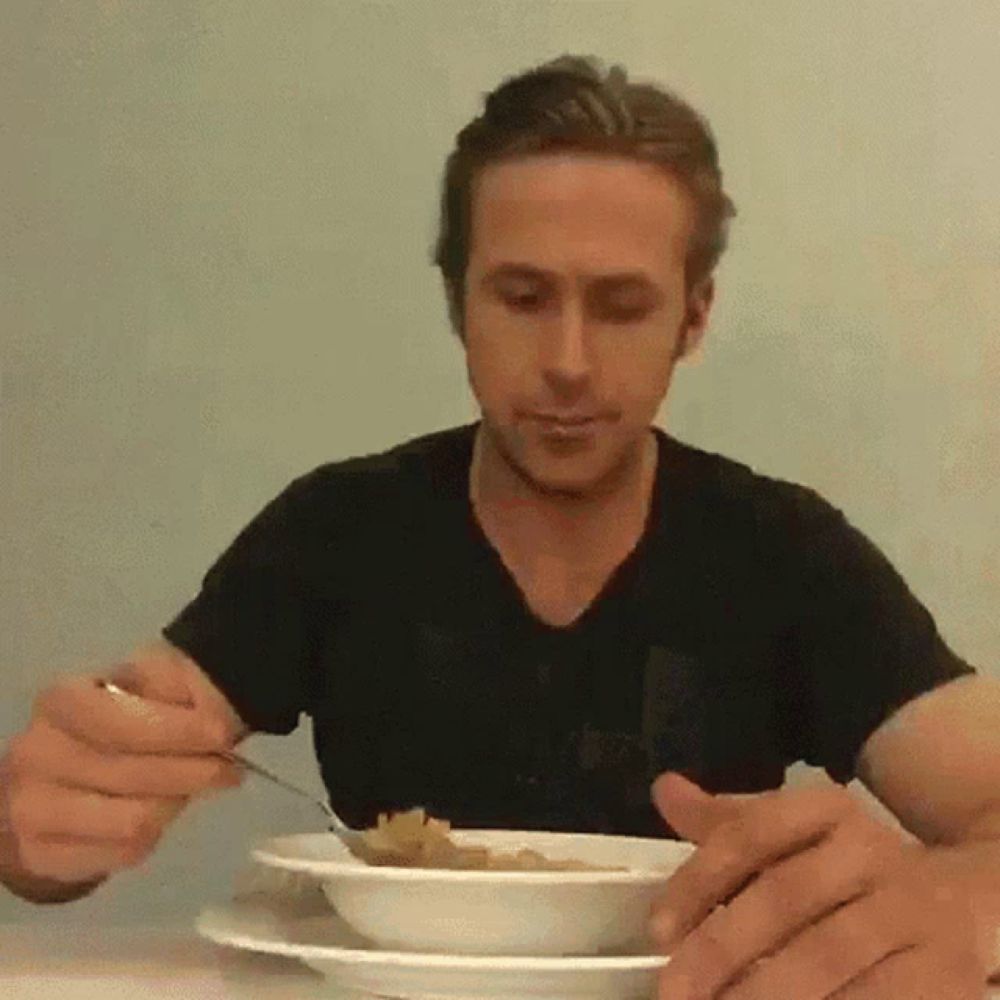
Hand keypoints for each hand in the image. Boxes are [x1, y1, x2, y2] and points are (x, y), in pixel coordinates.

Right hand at [0, 645, 245, 888]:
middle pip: (135, 776)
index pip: (123, 723)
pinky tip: (160, 812)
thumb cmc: (121, 719)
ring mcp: (31, 809)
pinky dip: (155, 835)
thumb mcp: (152, 685)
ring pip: (134, 821)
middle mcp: (36, 754)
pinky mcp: (42, 855)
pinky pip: (123, 854)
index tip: (223, 735)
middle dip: (195, 771)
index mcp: (63, 701)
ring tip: (190, 789)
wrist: (61, 774)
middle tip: (229, 770)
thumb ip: (180, 689)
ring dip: (176, 804)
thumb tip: (215, 713)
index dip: (179, 731)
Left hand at [648, 772, 985, 998]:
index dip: (700, 880)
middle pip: (785, 896)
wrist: (967, 897)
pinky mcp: (943, 971)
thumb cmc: (851, 869)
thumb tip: (664, 790)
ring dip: (767, 993)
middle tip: (674, 992)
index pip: (752, 833)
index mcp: (826, 810)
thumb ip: (728, 823)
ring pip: (829, 954)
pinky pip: (878, 999)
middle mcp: (871, 850)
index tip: (658, 932)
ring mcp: (911, 910)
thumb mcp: (793, 835)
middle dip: (722, 948)